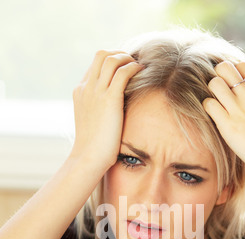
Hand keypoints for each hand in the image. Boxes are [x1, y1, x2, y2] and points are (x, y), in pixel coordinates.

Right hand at [71, 50, 142, 171]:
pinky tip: (143, 73)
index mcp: (80, 92)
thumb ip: (99, 112)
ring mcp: (96, 92)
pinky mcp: (109, 99)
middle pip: (102, 54)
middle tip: (134, 64)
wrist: (88, 158)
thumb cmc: (93, 148)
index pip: (96, 65)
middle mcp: (86, 88)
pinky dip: (134, 68)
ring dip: (128, 59)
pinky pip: (122, 72)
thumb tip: (113, 113)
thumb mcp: (93, 124)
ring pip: (112, 59)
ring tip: (140, 67)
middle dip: (120, 54)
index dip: (113, 62)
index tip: (126, 68)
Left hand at [203, 61, 244, 179]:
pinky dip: (207, 108)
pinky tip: (214, 116)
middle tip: (219, 93)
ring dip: (211, 92)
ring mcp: (239, 109)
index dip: (232, 72)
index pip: (241, 66)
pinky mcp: (228, 124)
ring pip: (215, 83)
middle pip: (224, 68)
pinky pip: (209, 104)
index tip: (230, 85)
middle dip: (218, 76)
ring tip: (216, 104)